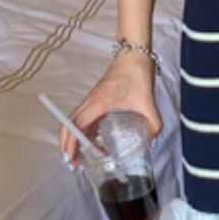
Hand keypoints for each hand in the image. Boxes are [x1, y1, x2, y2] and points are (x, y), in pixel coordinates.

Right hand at [58, 51, 161, 165]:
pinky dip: (81, 132)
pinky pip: (82, 118)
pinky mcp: (95, 100)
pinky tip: (93, 143)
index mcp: (99, 102)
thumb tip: (150, 143)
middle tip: (73, 164)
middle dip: (65, 146)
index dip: (71, 144)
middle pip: (67, 125)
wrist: (133, 55)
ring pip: (72, 122)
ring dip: (72, 140)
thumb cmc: (137, 75)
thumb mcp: (148, 103)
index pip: (76, 126)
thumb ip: (153, 125)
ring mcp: (91, 100)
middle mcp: (90, 102)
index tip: (71, 159)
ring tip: (81, 158)